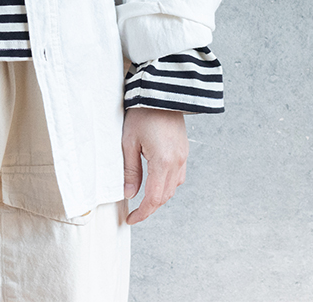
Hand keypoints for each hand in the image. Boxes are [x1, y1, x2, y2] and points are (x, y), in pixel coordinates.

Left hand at [122, 107, 188, 224]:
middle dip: (150, 207)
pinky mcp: (184, 150)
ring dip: (159, 196)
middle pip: (165, 196)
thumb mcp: (129, 142)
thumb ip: (130, 170)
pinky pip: (178, 175)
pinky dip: (167, 184)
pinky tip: (155, 180)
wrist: (161, 91)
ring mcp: (183, 156)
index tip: (130, 219)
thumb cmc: (141, 113)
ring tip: (142, 198)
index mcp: (163, 162)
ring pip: (173, 187)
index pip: (154, 198)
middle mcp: (177, 162)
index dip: (142, 213)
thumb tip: (129, 194)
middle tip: (134, 213)